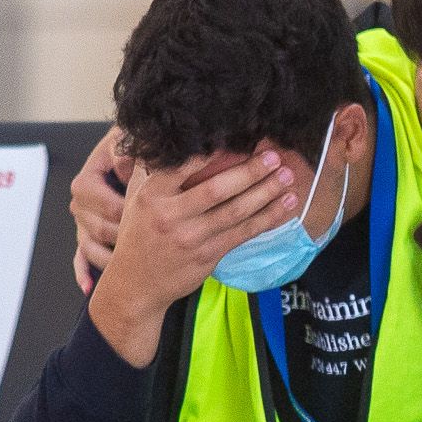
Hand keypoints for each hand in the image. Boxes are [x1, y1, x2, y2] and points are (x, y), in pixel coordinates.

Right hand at [68, 126, 128, 293]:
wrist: (121, 164)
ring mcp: (82, 226)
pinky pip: (80, 260)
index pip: (97, 197)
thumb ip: (129, 150)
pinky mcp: (86, 241)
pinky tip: (88, 287)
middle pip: (96, 227)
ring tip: (130, 267)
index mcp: (86, 181)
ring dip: (108, 259)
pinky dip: (82, 274)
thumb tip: (135, 157)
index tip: (142, 213)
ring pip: (89, 247)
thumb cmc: (128, 154)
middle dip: (121, 236)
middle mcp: (80, 205)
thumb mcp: (127, 146)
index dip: (119, 206)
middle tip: (149, 244)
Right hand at [86, 149, 301, 361]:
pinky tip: (285, 205)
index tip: (237, 138)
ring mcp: (192, 238)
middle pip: (217, 189)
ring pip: (235, 212)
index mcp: (152, 196)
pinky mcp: (209, 256)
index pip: (183, 166)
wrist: (136, 285)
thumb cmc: (138, 234)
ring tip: (287, 177)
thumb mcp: (134, 198)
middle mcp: (171, 216)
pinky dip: (267, 218)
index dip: (212, 152)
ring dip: (266, 193)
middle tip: (274, 157)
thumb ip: (150, 169)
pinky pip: (243, 233)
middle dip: (250, 172)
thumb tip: (166, 136)